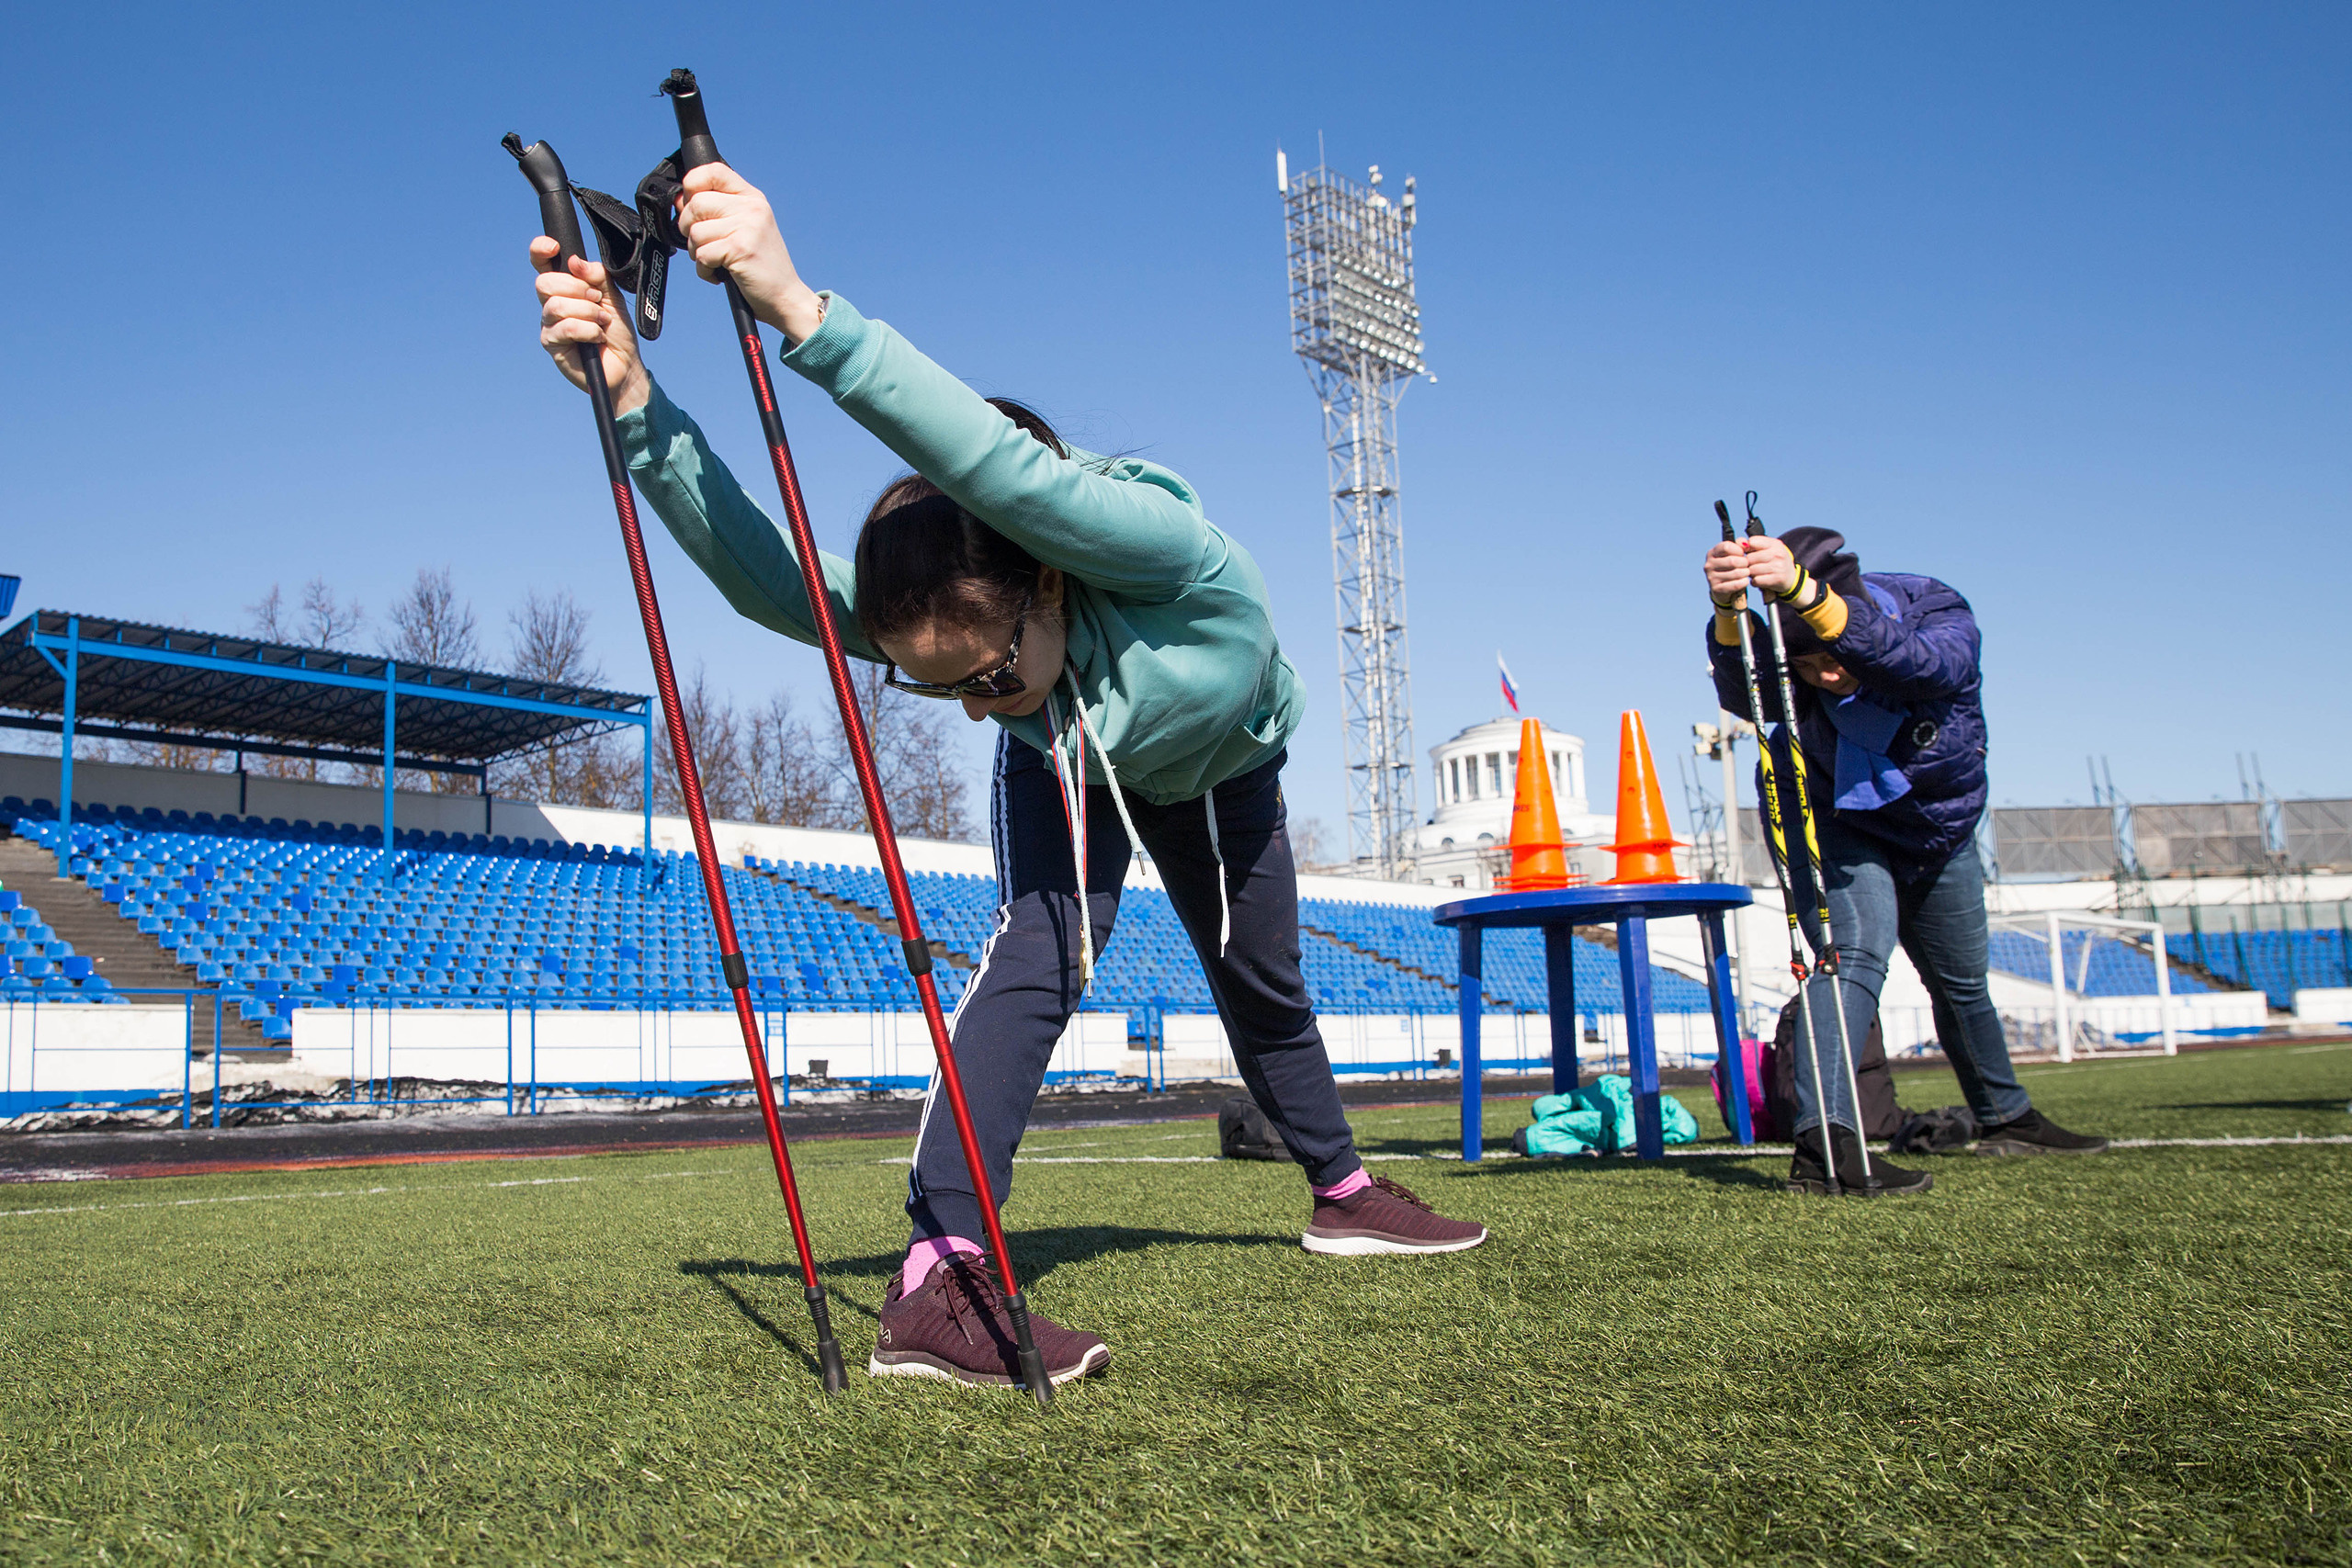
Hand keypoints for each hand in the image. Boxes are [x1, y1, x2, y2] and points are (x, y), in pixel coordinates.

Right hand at [532, 241, 650, 416]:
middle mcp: (551, 303)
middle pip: (545, 282)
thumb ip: (597, 275)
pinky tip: (597, 337)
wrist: (625, 365)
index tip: (554, 247)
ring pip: (556, 305)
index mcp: (564, 287)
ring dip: (587, 311)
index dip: (540, 249)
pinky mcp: (551, 344)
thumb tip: (576, 262)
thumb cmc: (616, 331)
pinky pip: (565, 327)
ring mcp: (549, 323)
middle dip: (576, 288)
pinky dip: (588, 330)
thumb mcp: (613, 297)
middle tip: (597, 300)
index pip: (541, 263)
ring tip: (602, 321)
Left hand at [674, 164, 826, 344]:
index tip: (691, 205)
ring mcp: (748, 227)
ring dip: (696, 253)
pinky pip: (702, 254)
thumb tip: (679, 200)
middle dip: (688, 227)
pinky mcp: (741, 248)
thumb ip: (716, 210)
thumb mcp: (744, 229)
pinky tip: (718, 275)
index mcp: (752, 197)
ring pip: (695, 231)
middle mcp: (751, 207)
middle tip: (704, 244)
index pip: (713, 170)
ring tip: (714, 262)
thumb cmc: (759, 266)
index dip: (692, 184)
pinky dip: (704, 270)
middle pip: (696, 203)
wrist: (785, 297)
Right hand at [1703, 540, 1751, 605]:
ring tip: (1747, 572)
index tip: (1742, 554)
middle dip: (1744, 562)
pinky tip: (1746, 581)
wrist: (1725, 587)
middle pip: (1732, 561)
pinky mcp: (1716, 589)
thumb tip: (1746, 544)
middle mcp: (1709, 565)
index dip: (1738, 550)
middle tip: (1747, 565)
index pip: (1727, 547)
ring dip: (1745, 573)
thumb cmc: (1731, 567)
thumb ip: (1740, 544)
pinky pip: (1735, 585)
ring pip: (1735, 573)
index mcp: (1712, 553)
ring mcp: (1711, 577)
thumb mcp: (1733, 553)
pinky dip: (1744, 582)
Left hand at [1740, 536, 1800, 597]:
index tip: (1749, 553)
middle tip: (1753, 566)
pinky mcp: (1777, 579)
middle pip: (1749, 558)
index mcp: (1775, 544)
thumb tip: (1738, 541)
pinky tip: (1760, 579)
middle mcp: (1778, 554)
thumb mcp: (1768, 549)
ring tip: (1757, 573)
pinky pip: (1756, 581)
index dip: (1747, 549)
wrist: (1792, 578)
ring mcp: (1778, 567)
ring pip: (1751, 570)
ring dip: (1751, 573)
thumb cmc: (1775, 561)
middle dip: (1748, 563)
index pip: (1752, 542)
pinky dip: (1755, 582)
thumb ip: (1752, 544)